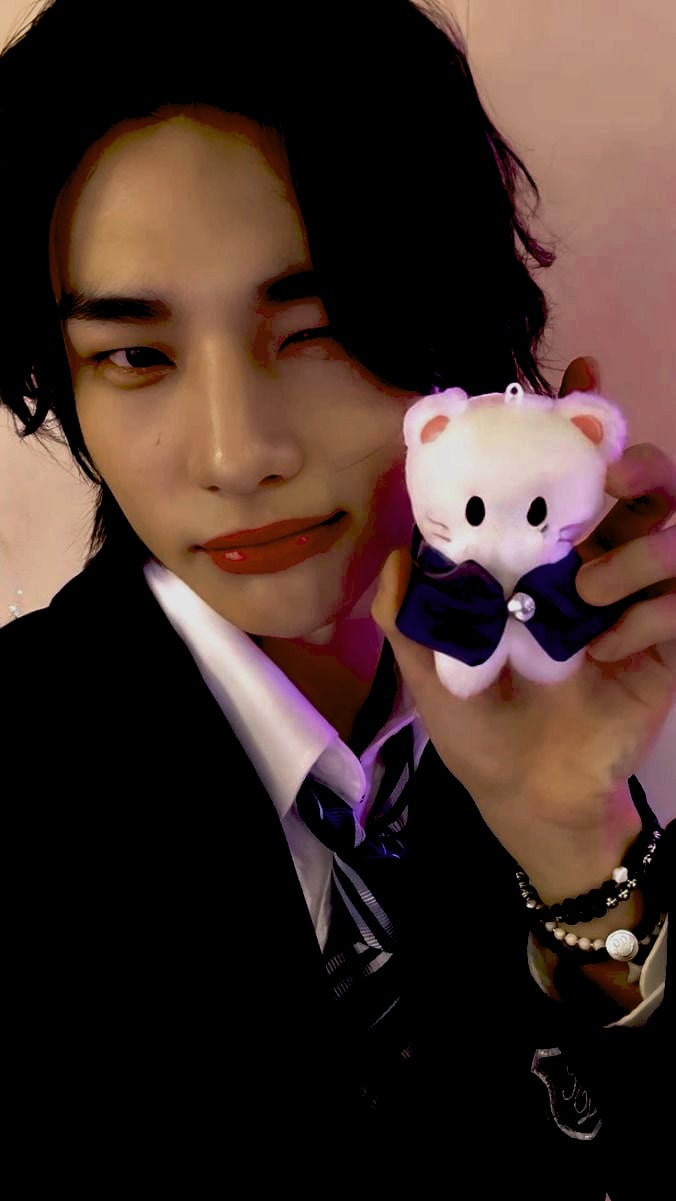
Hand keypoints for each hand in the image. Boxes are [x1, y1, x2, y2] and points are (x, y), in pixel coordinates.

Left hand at [371, 357, 675, 893]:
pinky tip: (608, 651)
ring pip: (670, 535)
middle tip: (613, 474)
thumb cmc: (476, 729)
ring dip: (635, 553)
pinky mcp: (667, 644)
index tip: (583, 374)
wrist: (529, 795)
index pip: (560, 478)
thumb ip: (409, 615)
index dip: (577, 422)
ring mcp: (633, 603)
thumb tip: (400, 551)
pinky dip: (646, 620)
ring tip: (586, 595)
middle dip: (635, 464)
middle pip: (639, 487)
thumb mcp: (428, 673)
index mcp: (535, 559)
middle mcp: (591, 566)